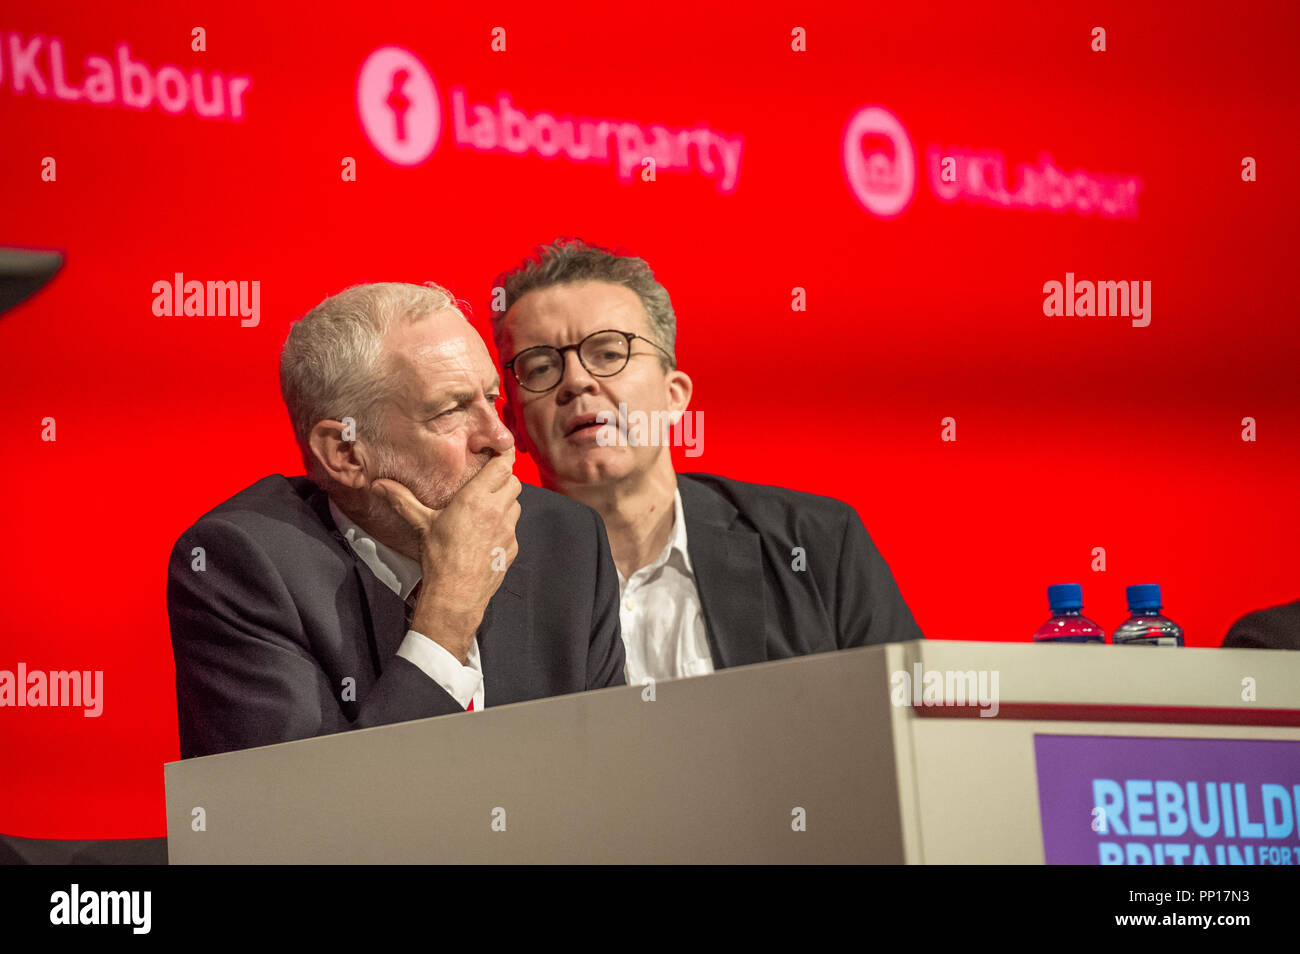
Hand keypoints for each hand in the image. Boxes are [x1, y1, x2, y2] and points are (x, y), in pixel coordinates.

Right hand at [371, 449, 521, 661]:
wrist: (457, 594)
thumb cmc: (440, 556)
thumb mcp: (421, 523)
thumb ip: (402, 500)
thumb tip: (378, 485)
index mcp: (477, 497)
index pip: (504, 464)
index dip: (504, 455)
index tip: (499, 450)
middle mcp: (498, 509)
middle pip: (513, 481)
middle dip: (503, 478)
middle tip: (486, 481)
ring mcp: (509, 529)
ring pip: (516, 504)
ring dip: (505, 501)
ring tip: (486, 507)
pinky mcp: (512, 547)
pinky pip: (513, 528)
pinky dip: (504, 525)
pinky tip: (486, 534)